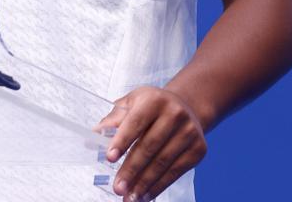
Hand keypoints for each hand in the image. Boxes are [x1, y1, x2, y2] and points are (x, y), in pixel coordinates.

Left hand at [96, 86, 206, 201]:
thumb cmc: (152, 107)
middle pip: (149, 146)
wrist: (186, 108)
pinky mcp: (198, 149)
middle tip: (118, 187)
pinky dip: (159, 185)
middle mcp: (175, 114)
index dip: (122, 141)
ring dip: (144, 183)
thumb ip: (113, 120)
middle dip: (131, 170)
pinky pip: (176, 172)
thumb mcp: (131, 104)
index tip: (110, 158)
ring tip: (129, 197)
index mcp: (154, 99)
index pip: (136, 122)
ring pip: (163, 162)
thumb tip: (93, 137)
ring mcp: (189, 132)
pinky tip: (146, 194)